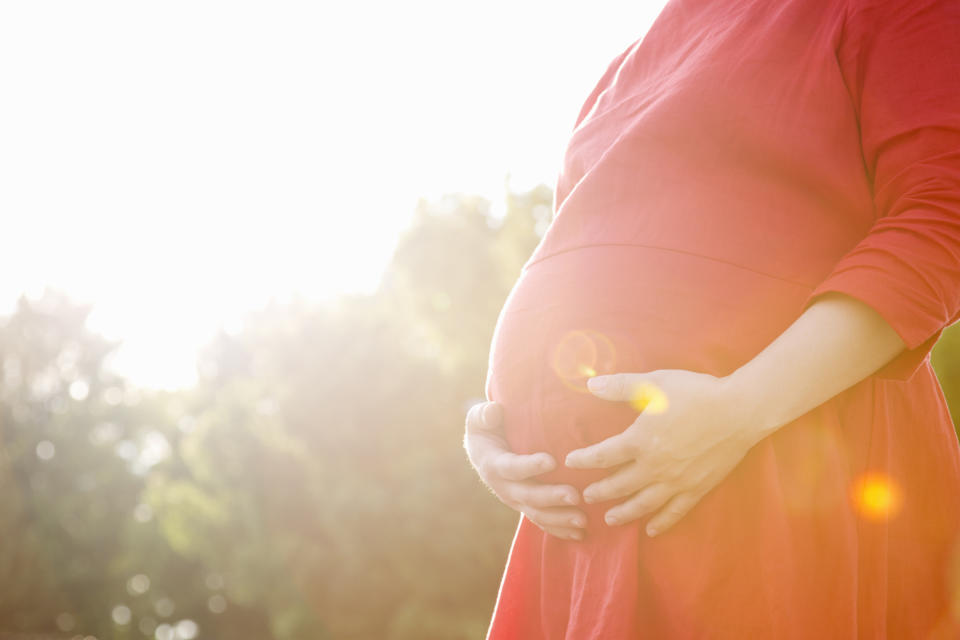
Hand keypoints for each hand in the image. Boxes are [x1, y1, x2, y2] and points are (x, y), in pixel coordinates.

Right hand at [464, 401, 587, 540]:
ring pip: (538, 514)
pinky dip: (560, 530)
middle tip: (575, 496)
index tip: (551, 461)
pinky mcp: (527, 508)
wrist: (483, 453)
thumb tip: (495, 411)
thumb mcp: (479, 420)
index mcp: (494, 464)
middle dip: (552, 498)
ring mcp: (517, 500)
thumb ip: (484, 415)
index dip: (530, 466)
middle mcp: (504, 487)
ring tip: (583, 521)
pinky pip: (543, 523)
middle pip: (528, 496)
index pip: (512, 467)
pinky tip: (580, 535)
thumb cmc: (487, 430)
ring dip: (560, 519)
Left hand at [564, 370, 761, 536]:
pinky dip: (661, 523)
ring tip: (610, 519)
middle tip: (586, 496)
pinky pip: (675, 512)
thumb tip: (590, 384)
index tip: (571, 462)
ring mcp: (677, 481)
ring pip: (643, 504)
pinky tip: (651, 530)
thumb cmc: (697, 392)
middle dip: (600, 491)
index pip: (602, 455)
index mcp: (641, 440)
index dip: (584, 460)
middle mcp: (655, 466)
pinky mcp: (697, 489)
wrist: (740, 411)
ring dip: (623, 512)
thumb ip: (621, 386)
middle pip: (619, 485)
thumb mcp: (655, 383)